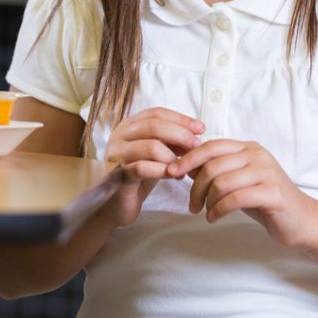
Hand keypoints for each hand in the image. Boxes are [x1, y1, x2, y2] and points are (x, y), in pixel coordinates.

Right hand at [98, 107, 204, 227]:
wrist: (118, 204)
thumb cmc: (140, 177)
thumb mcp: (157, 154)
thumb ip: (170, 141)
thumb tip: (196, 133)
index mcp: (128, 126)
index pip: (156, 113)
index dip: (181, 119)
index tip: (200, 128)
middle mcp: (119, 136)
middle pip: (155, 126)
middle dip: (181, 135)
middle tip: (196, 147)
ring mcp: (116, 155)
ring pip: (151, 147)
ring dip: (173, 157)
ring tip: (183, 167)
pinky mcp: (118, 175)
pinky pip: (143, 168)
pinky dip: (163, 170)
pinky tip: (173, 176)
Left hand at [167, 139, 317, 246]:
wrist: (301, 220)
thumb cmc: (265, 200)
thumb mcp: (238, 181)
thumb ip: (216, 171)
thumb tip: (184, 164)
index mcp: (248, 148)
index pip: (211, 146)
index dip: (188, 158)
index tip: (172, 171)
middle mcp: (257, 155)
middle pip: (213, 166)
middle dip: (195, 187)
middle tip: (191, 205)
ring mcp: (267, 172)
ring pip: (222, 182)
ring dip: (206, 201)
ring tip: (204, 213)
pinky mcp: (272, 193)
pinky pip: (235, 199)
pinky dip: (219, 210)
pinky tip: (214, 218)